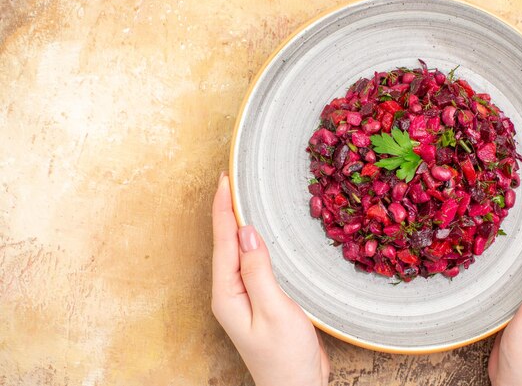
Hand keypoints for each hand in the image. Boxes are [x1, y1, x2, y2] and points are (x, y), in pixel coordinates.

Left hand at [211, 173, 329, 385]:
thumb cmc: (285, 356)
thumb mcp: (273, 310)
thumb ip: (257, 270)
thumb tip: (246, 231)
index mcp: (227, 293)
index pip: (223, 241)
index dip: (223, 208)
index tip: (224, 179)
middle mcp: (230, 292)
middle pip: (225, 242)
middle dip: (226, 209)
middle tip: (231, 179)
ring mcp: (243, 296)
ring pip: (238, 250)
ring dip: (239, 223)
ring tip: (241, 196)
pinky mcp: (259, 298)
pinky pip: (252, 261)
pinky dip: (253, 241)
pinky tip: (260, 232)